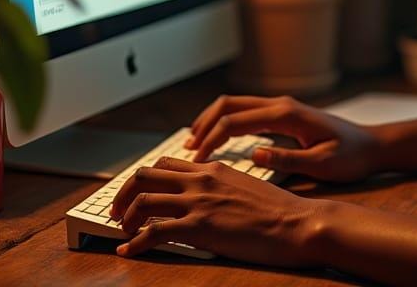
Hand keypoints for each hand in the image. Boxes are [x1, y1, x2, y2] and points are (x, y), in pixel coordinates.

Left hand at [109, 155, 326, 262]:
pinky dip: (134, 244)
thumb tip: (209, 199)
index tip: (137, 195)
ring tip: (121, 232)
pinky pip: (153, 232)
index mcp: (214, 168)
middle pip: (146, 174)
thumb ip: (223, 187)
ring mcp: (199, 202)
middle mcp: (202, 179)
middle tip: (118, 212)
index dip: (145, 179)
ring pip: (144, 200)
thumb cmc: (280, 212)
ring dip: (125, 217)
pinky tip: (128, 253)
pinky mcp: (199, 227)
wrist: (298, 223)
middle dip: (125, 193)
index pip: (167, 163)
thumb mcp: (247, 187)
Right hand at [186, 93, 380, 180]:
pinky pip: (248, 111)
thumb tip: (254, 154)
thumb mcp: (322, 164)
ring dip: (213, 120)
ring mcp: (282, 106)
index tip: (197, 160)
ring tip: (195, 142)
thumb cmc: (351, 156)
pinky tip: (219, 137)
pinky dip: (227, 121)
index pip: (237, 121)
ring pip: (237, 104)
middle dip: (205, 123)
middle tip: (187, 149)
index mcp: (287, 114)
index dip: (212, 139)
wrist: (372, 145)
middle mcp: (281, 104)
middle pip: (230, 104)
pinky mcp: (284, 114)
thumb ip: (288, 159)